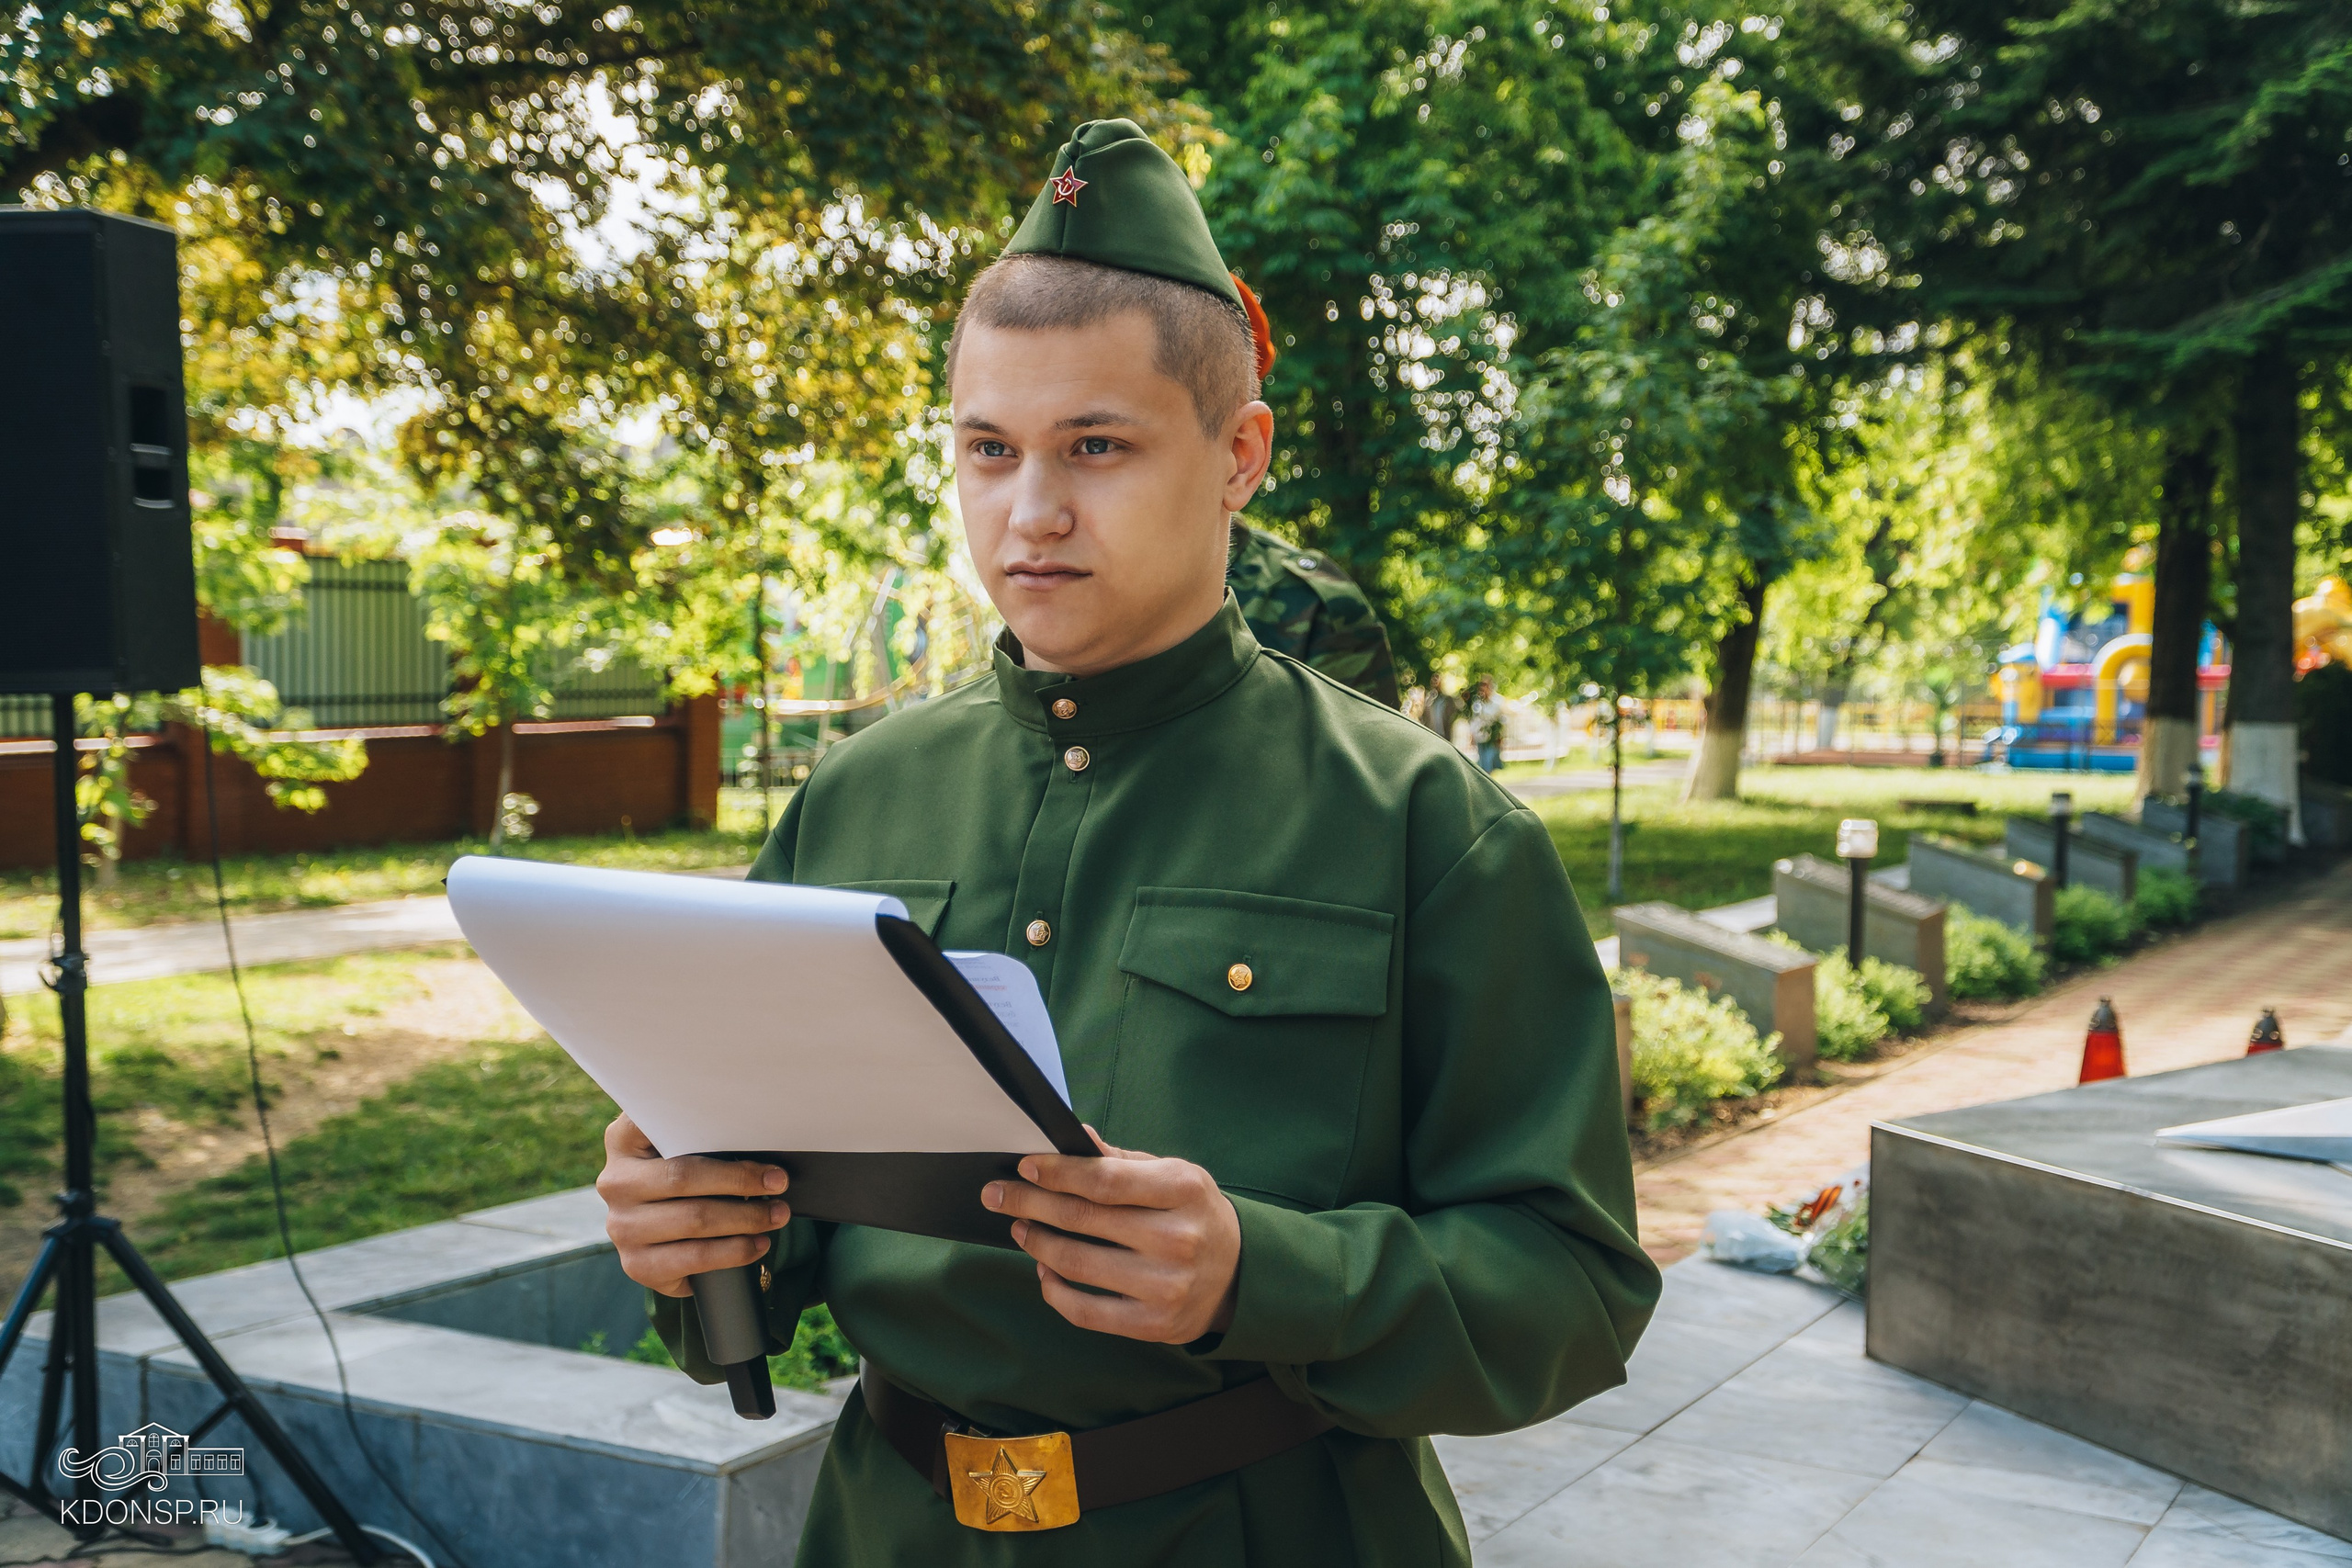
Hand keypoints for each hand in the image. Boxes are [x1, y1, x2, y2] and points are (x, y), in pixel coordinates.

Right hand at [597, 1112, 791, 1297]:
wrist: (657, 1229)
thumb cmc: (680, 1174)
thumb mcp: (679, 1145)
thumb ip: (697, 1132)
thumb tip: (752, 1134)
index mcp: (623, 1141)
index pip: (660, 1124)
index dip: (705, 1127)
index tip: (753, 1135)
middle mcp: (615, 1184)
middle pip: (683, 1177)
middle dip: (740, 1180)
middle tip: (779, 1183)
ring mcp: (622, 1228)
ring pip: (693, 1221)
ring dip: (745, 1219)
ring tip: (777, 1215)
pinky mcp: (637, 1265)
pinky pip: (694, 1260)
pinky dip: (733, 1253)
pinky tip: (757, 1245)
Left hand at [983, 1127, 1240, 1343]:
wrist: (1240, 1272)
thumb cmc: (1195, 1213)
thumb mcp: (1174, 1175)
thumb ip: (1123, 1162)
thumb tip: (1075, 1139)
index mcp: (1183, 1190)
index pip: (1104, 1180)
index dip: (1057, 1172)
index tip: (1024, 1166)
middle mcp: (1177, 1239)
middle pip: (1082, 1219)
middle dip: (1030, 1204)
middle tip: (997, 1195)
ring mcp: (1166, 1286)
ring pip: (1077, 1264)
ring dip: (1037, 1243)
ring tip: (1021, 1229)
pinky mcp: (1154, 1324)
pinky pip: (1086, 1311)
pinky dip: (1054, 1290)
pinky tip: (1044, 1270)